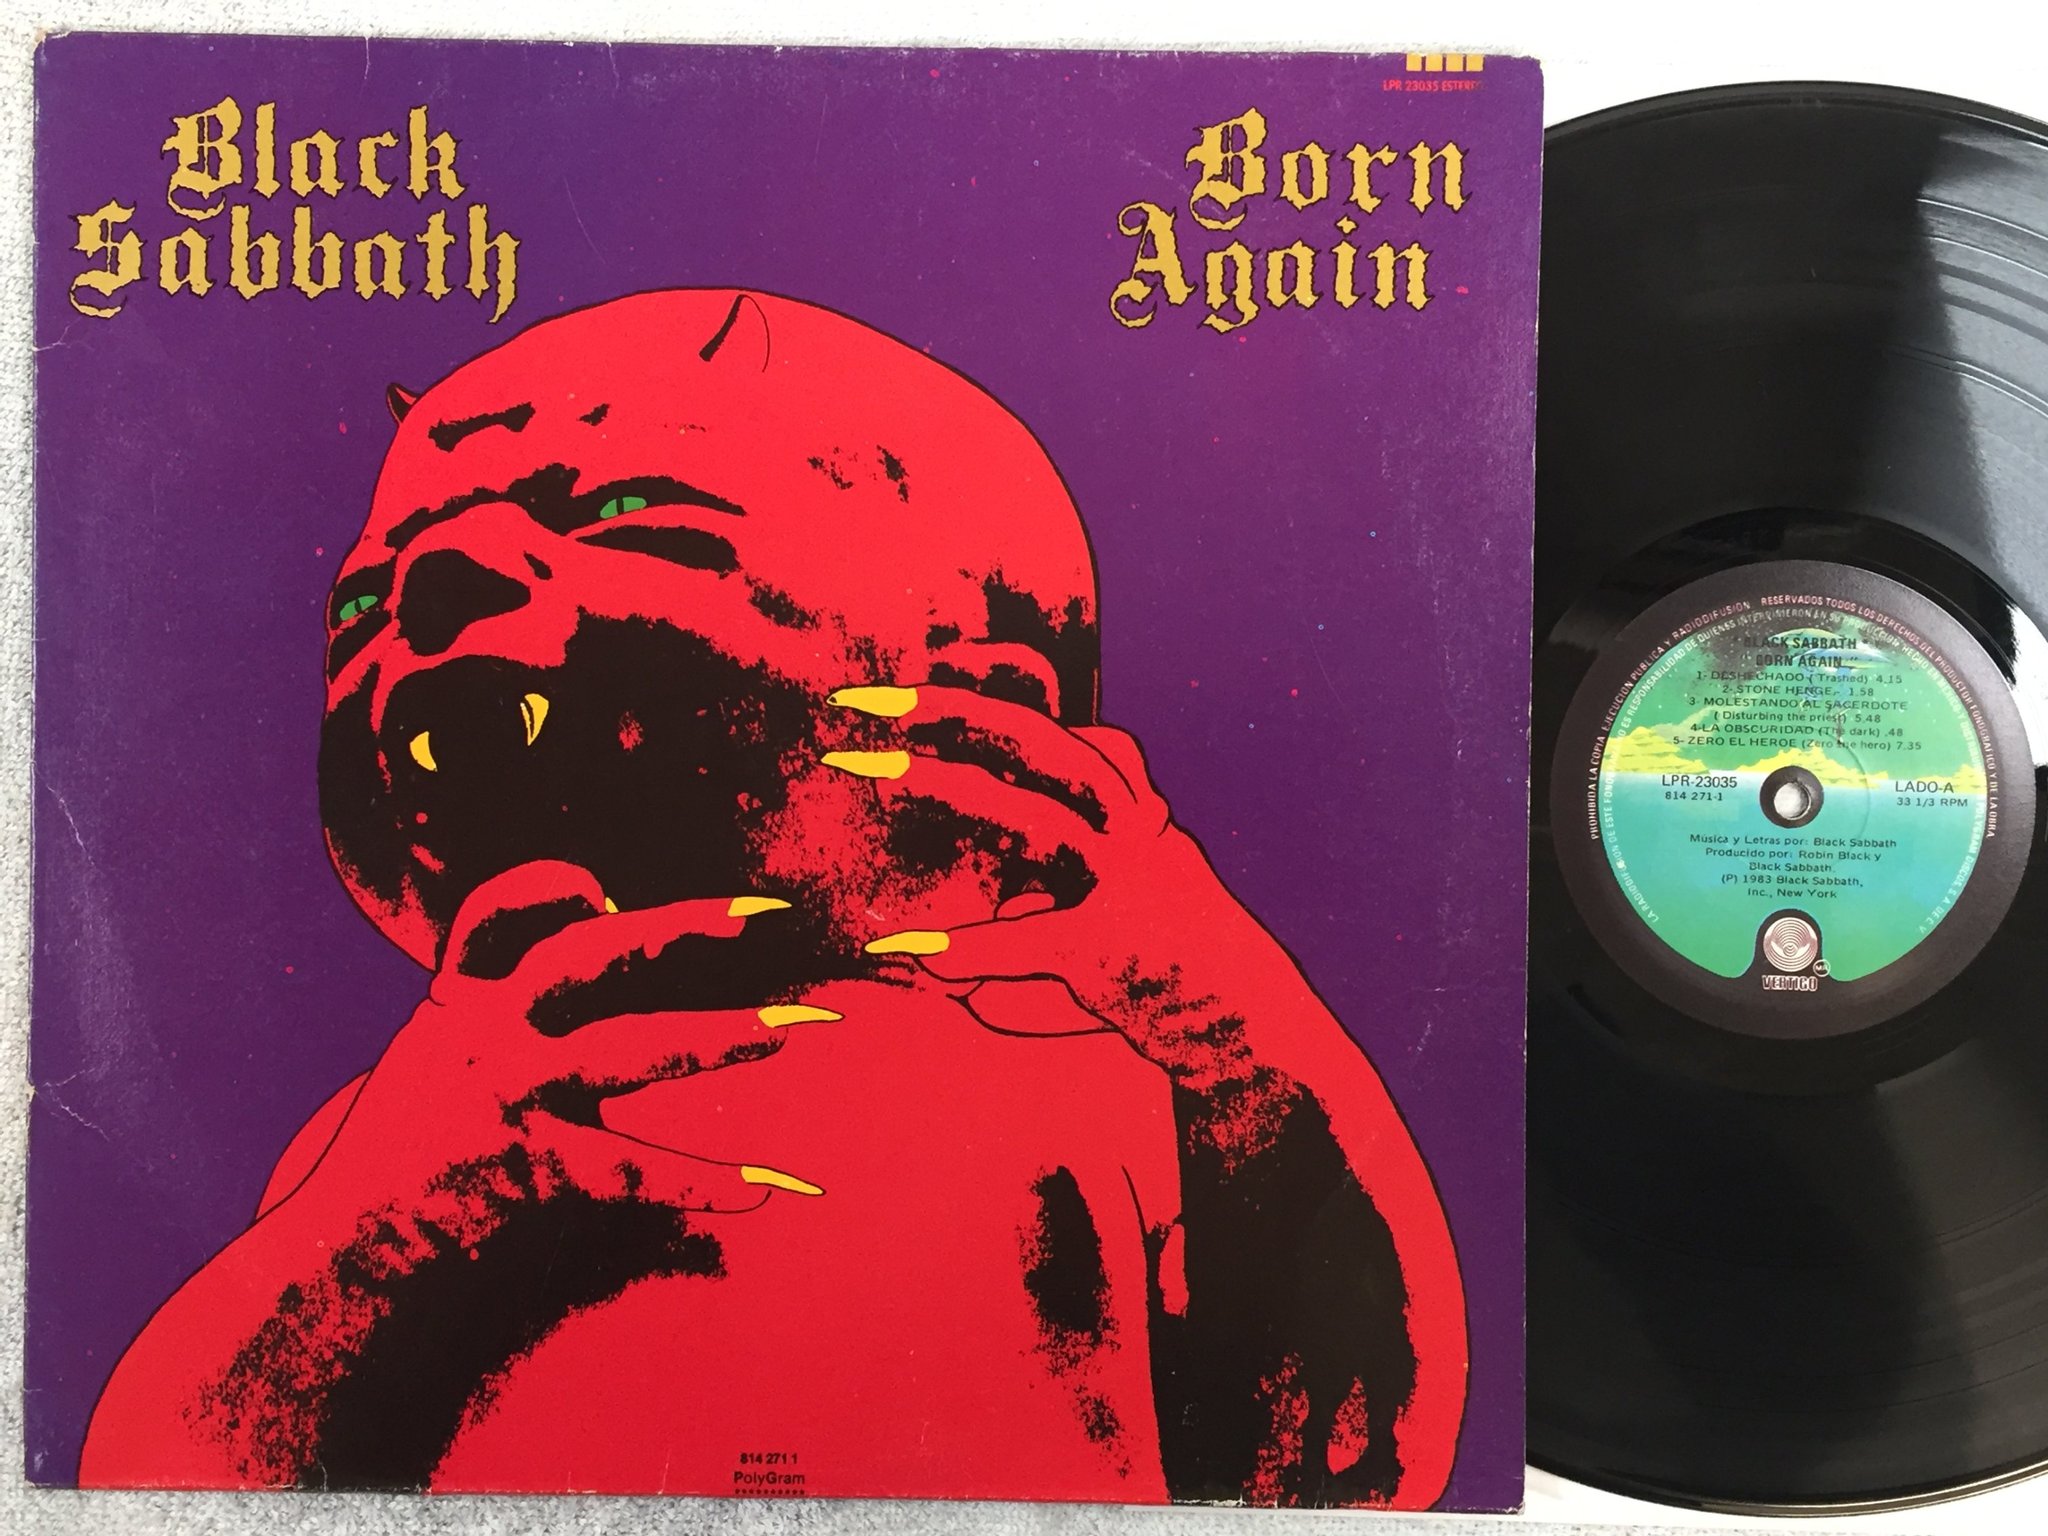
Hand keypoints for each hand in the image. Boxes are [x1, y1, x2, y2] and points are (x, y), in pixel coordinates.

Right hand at [295, 858, 846, 1241]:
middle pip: (587, 956)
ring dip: (719, 1033)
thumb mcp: (426, 1073)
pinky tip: (765, 1189)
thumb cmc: (393, 1173)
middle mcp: (480, 1039)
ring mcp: (507, 1102)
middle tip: (764, 912)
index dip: (549, 885)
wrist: (333, 1282)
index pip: (495, 916)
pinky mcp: (533, 1174)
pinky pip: (642, 1170)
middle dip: (680, 925)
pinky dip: (708, 1181)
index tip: (604, 890)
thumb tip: (583, 965)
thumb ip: (489, 1015)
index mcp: (453, 1010)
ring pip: (630, 1046)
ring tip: (791, 1029)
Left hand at [823, 682, 1275, 1086]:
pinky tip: (915, 955)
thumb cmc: (1165, 979)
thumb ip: (1017, 929)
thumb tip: (923, 956)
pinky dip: (970, 945)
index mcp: (1136, 822)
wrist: (1246, 1034)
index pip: (1077, 741)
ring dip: (960, 788)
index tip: (942, 674)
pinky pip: (1027, 940)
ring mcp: (1125, 887)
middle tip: (887, 697)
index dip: (1010, 703)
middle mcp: (1133, 837)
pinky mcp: (1106, 949)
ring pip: (1041, 819)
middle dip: (966, 712)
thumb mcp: (1092, 940)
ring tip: (886, 771)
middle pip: (1049, 748)